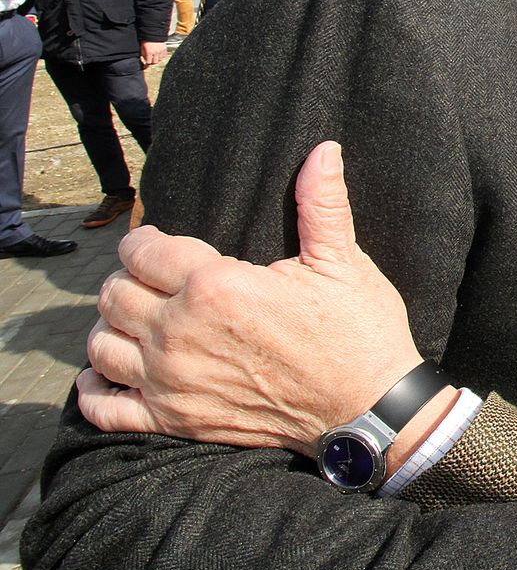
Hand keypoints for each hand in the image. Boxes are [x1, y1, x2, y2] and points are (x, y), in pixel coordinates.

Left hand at [81, 142, 426, 456]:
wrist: (368, 409)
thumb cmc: (358, 332)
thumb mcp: (344, 262)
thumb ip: (322, 203)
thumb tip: (324, 149)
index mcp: (217, 286)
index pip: (144, 251)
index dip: (144, 240)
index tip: (156, 241)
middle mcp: (182, 333)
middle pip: (115, 295)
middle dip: (126, 279)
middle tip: (150, 279)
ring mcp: (174, 381)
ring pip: (101, 346)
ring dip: (110, 328)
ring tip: (136, 320)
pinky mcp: (176, 420)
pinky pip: (105, 409)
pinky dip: (94, 392)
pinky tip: (108, 376)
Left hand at [140, 40, 166, 66]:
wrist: (154, 33)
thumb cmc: (147, 39)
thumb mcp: (142, 46)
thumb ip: (142, 53)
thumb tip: (143, 57)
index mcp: (149, 52)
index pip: (148, 62)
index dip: (147, 63)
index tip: (146, 63)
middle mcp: (155, 52)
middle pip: (155, 62)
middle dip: (152, 62)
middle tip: (151, 61)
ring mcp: (161, 51)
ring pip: (160, 59)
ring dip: (157, 59)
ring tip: (155, 57)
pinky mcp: (164, 49)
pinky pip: (164, 55)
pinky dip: (161, 56)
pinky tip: (159, 55)